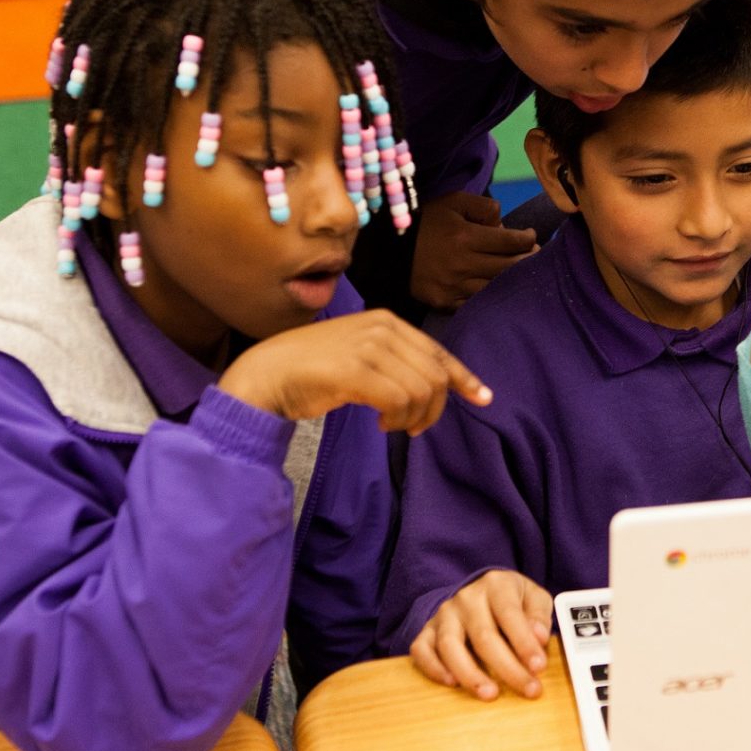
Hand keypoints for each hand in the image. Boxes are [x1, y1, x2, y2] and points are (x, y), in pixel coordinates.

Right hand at [217, 309, 490, 430]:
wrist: (266, 375)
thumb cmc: (313, 371)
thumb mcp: (361, 355)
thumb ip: (394, 362)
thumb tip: (435, 385)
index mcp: (387, 321)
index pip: (438, 352)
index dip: (464, 378)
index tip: (483, 398)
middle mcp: (382, 328)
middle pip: (435, 375)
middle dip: (434, 409)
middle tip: (415, 428)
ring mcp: (368, 347)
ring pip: (421, 390)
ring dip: (413, 417)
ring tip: (393, 425)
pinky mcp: (355, 370)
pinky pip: (399, 401)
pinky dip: (397, 419)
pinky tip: (381, 424)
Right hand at [408, 570, 552, 700]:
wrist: (480, 593)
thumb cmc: (512, 601)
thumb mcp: (533, 598)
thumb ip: (539, 615)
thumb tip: (539, 637)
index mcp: (496, 585)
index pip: (510, 615)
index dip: (524, 643)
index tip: (539, 667)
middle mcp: (467, 598)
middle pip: (483, 635)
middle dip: (507, 667)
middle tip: (528, 689)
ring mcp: (444, 614)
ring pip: (450, 645)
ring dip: (470, 674)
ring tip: (489, 694)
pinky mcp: (427, 631)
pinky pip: (422, 650)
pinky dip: (433, 668)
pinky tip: (452, 684)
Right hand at [409, 191, 537, 309]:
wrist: (388, 247)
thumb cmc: (425, 220)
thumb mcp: (453, 201)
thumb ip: (483, 207)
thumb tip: (505, 224)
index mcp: (465, 237)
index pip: (511, 241)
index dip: (527, 239)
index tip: (531, 236)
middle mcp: (462, 264)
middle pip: (509, 267)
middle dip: (529, 260)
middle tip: (536, 256)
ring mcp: (453, 287)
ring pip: (496, 288)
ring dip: (513, 282)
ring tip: (523, 274)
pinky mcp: (444, 302)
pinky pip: (476, 304)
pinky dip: (490, 297)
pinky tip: (499, 291)